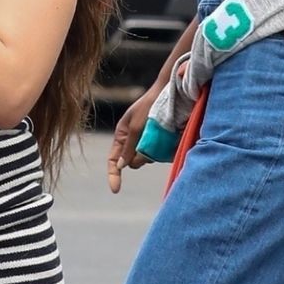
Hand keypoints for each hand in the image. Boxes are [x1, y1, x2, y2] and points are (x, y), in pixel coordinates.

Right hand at [107, 73, 169, 194]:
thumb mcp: (136, 126)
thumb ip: (129, 147)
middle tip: (150, 142)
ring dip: (155, 153)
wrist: (169, 92)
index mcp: (122, 135)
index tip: (116, 190)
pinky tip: (171, 139)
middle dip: (141, 158)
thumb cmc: (149, 105)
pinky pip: (160, 153)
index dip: (113, 175)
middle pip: (134, 162)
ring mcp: (147, 141)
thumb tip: (121, 166)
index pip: (113, 160)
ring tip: (162, 135)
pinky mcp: (160, 141)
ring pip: (148, 159)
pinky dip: (165, 150)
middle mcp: (134, 141)